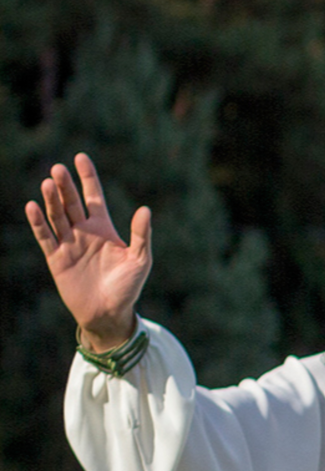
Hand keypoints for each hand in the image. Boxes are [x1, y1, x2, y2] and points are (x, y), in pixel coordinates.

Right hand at [25, 153, 152, 350]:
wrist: (109, 313)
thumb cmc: (128, 287)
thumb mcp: (140, 260)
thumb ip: (141, 235)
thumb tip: (145, 209)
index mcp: (104, 229)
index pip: (93, 197)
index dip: (87, 177)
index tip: (80, 157)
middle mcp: (84, 232)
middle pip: (71, 202)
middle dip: (65, 186)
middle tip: (59, 169)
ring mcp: (69, 244)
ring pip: (57, 216)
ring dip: (52, 200)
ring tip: (48, 183)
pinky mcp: (56, 258)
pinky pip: (45, 236)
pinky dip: (38, 222)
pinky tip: (33, 206)